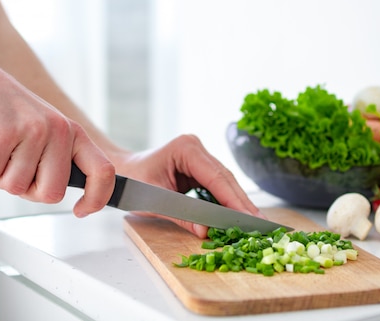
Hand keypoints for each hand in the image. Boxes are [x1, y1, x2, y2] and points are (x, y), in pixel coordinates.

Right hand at [0, 49, 114, 216]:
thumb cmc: (9, 112)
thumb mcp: (47, 130)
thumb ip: (59, 158)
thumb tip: (61, 193)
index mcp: (73, 132)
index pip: (103, 171)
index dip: (97, 198)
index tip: (81, 210)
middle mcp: (58, 131)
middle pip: (52, 193)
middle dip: (30, 191)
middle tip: (16, 169)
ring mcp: (31, 132)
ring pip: (17, 188)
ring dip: (0, 178)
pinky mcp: (1, 135)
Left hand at [111, 134, 264, 237]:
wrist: (120, 172)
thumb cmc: (132, 182)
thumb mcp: (155, 201)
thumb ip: (182, 216)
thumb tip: (206, 232)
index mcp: (185, 148)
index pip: (216, 177)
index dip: (234, 199)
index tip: (249, 217)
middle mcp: (196, 147)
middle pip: (225, 178)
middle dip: (241, 202)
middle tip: (259, 223)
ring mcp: (200, 155)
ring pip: (225, 181)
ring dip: (237, 202)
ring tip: (253, 222)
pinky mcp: (200, 165)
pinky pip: (218, 184)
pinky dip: (227, 200)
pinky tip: (238, 214)